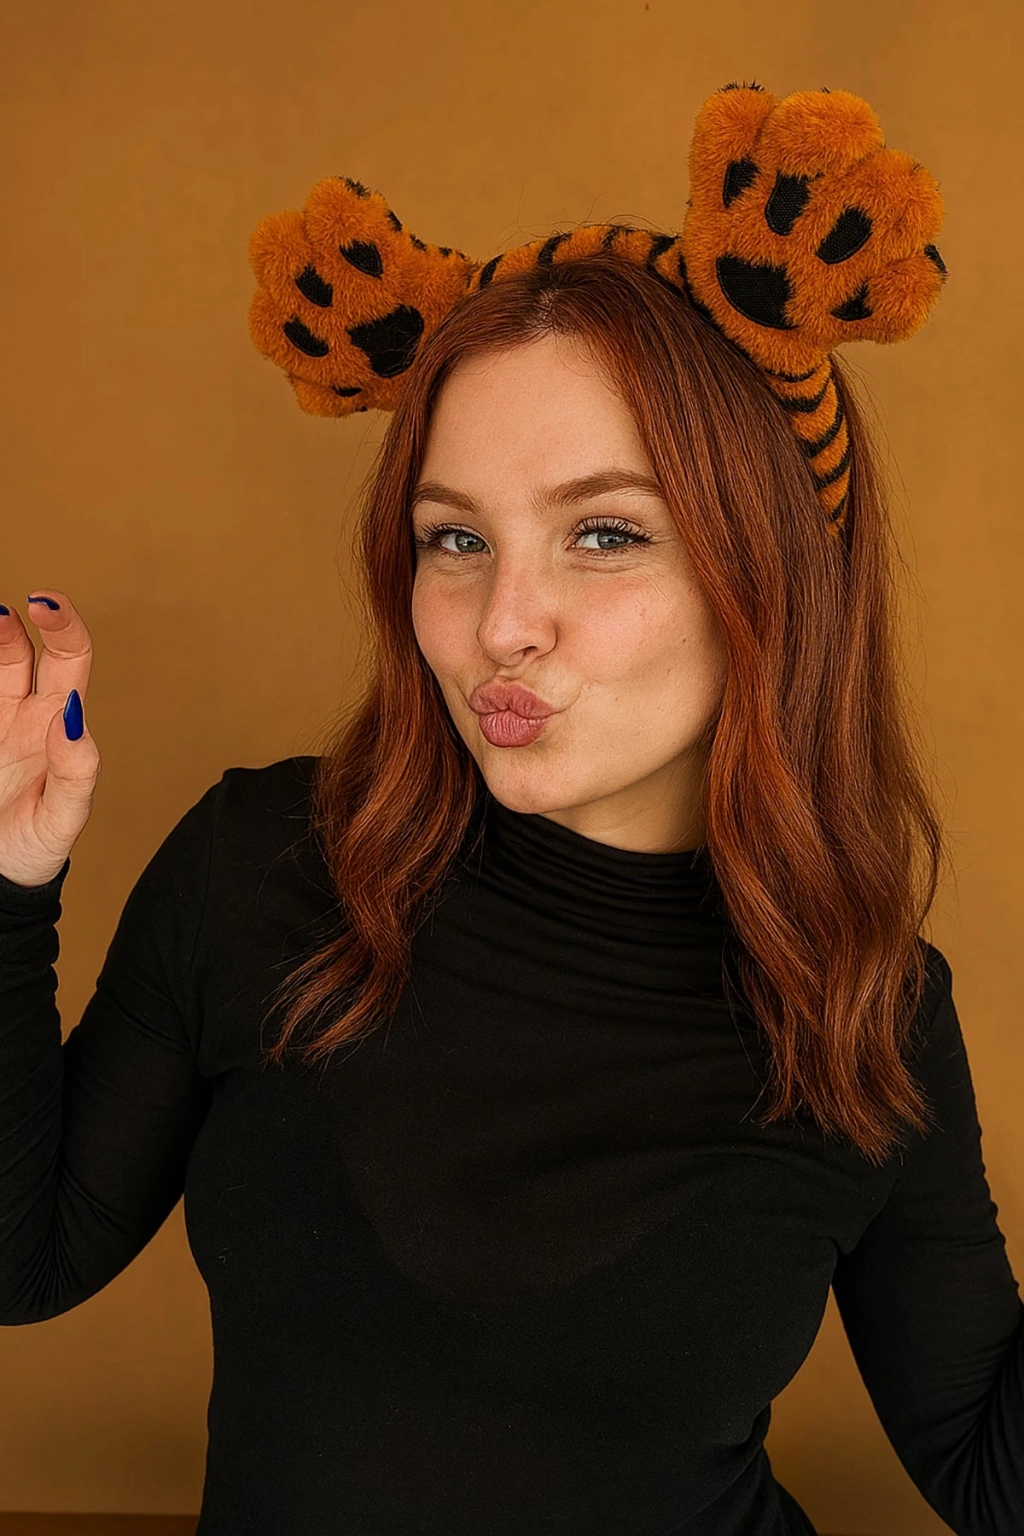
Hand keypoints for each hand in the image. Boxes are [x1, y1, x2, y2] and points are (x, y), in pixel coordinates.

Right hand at [0, 590, 100, 887]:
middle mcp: (25, 714)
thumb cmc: (38, 848)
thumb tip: (73, 715)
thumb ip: (75, 770)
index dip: (63, 625)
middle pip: (26, 651)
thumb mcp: (64, 817)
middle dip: (22, 620)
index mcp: (58, 724)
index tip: (44, 603)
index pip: (70, 659)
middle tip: (9, 607)